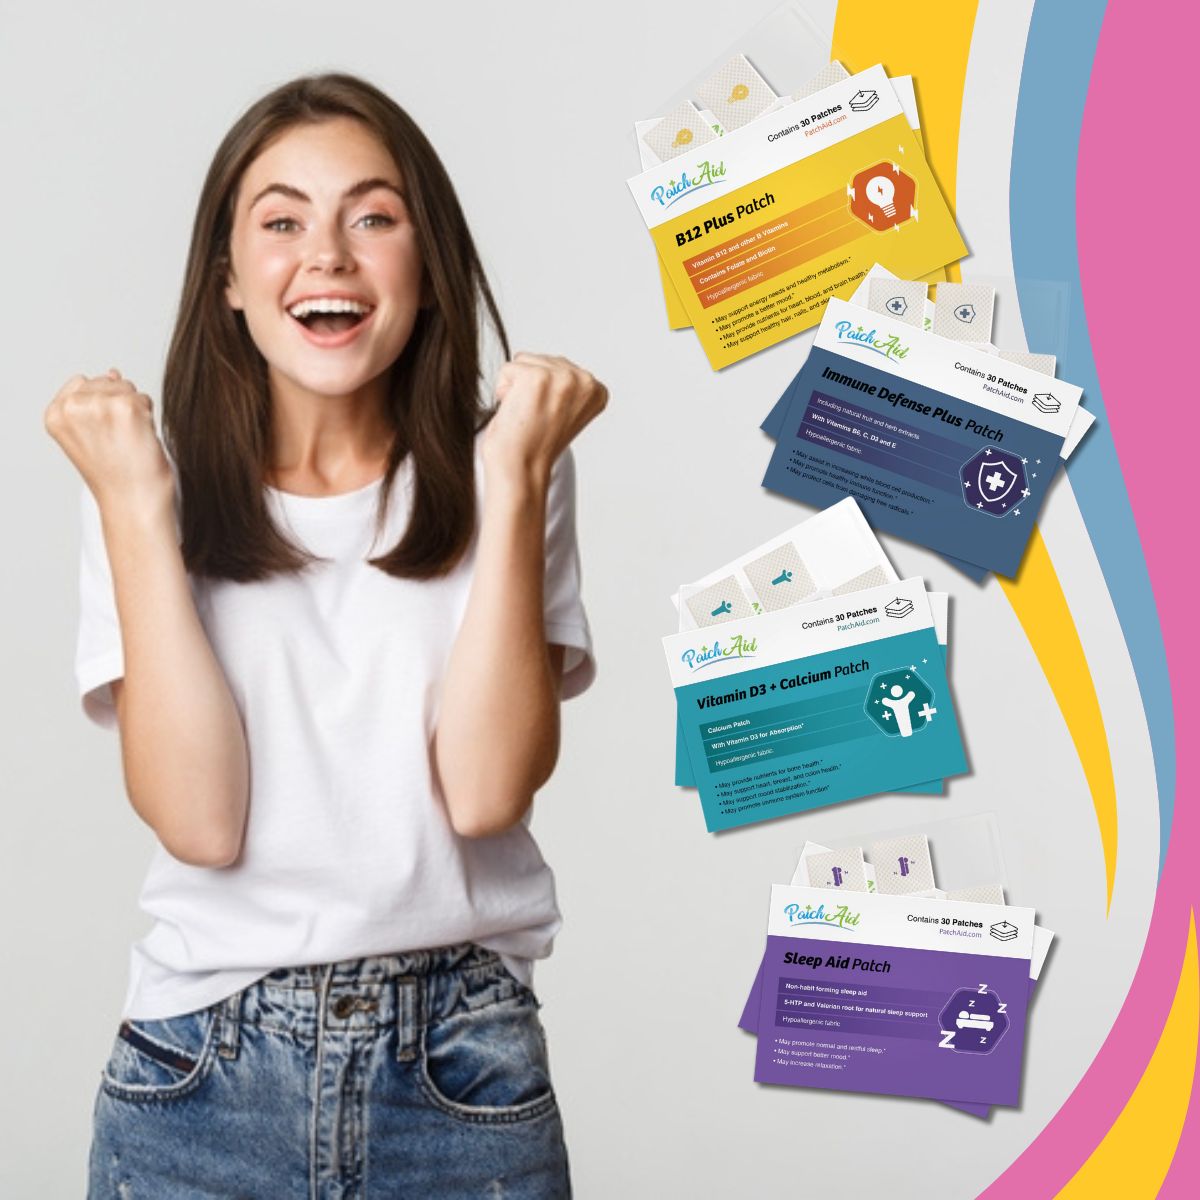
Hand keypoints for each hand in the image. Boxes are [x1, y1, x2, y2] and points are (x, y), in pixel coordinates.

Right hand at [44, 369, 174, 513]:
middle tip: (119, 441)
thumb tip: (113, 372)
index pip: (83, 383)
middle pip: (106, 382)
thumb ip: (93, 401)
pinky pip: (144, 398)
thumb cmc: (116, 476)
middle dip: (119, 406)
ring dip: (135, 412)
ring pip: (127, 388)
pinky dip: (148, 418)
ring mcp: (99, 404)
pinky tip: (140, 439)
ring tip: (128, 442)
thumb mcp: (90, 435)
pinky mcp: (127, 407)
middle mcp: (72, 406)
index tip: (102, 434)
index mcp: (55, 413)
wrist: (134, 502)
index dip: (100, 406)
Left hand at [482, 353, 606, 487]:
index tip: (550, 417)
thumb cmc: (535, 445)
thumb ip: (565, 385)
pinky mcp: (537, 377)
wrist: (521, 469)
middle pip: (542, 360)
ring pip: (524, 361)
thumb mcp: (564, 410)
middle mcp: (585, 380)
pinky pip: (508, 369)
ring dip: (516, 389)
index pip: (558, 367)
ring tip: (526, 416)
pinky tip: (515, 413)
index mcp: (597, 390)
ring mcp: (562, 377)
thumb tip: (549, 363)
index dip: (546, 393)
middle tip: (535, 418)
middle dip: (530, 387)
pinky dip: (504, 391)